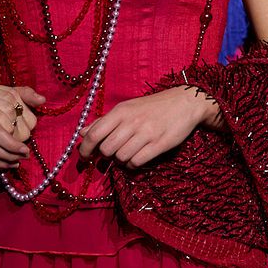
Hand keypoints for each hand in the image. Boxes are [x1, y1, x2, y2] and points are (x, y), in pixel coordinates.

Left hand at [78, 86, 218, 169]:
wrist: (184, 103)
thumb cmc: (152, 107)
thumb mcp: (127, 108)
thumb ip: (104, 121)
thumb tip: (82, 133)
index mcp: (121, 111)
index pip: (94, 133)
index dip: (85, 148)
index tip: (85, 157)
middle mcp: (132, 121)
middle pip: (107, 149)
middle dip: (106, 156)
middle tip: (112, 153)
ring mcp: (146, 133)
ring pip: (121, 157)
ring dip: (121, 160)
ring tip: (127, 154)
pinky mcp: (159, 144)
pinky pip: (137, 162)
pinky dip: (133, 165)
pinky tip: (136, 158)